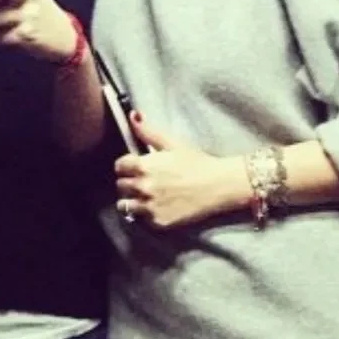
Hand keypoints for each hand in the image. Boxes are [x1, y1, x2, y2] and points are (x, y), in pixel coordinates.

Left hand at [114, 116, 247, 229]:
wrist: (219, 186)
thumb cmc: (197, 162)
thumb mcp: (172, 144)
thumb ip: (148, 131)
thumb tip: (132, 115)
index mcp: (144, 166)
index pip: (119, 166)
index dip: (126, 166)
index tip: (135, 167)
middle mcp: (143, 187)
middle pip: (120, 186)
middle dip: (129, 182)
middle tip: (144, 182)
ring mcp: (150, 206)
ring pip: (125, 205)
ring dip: (132, 201)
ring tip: (146, 197)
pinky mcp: (158, 222)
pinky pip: (141, 220)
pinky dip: (146, 214)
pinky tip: (159, 207)